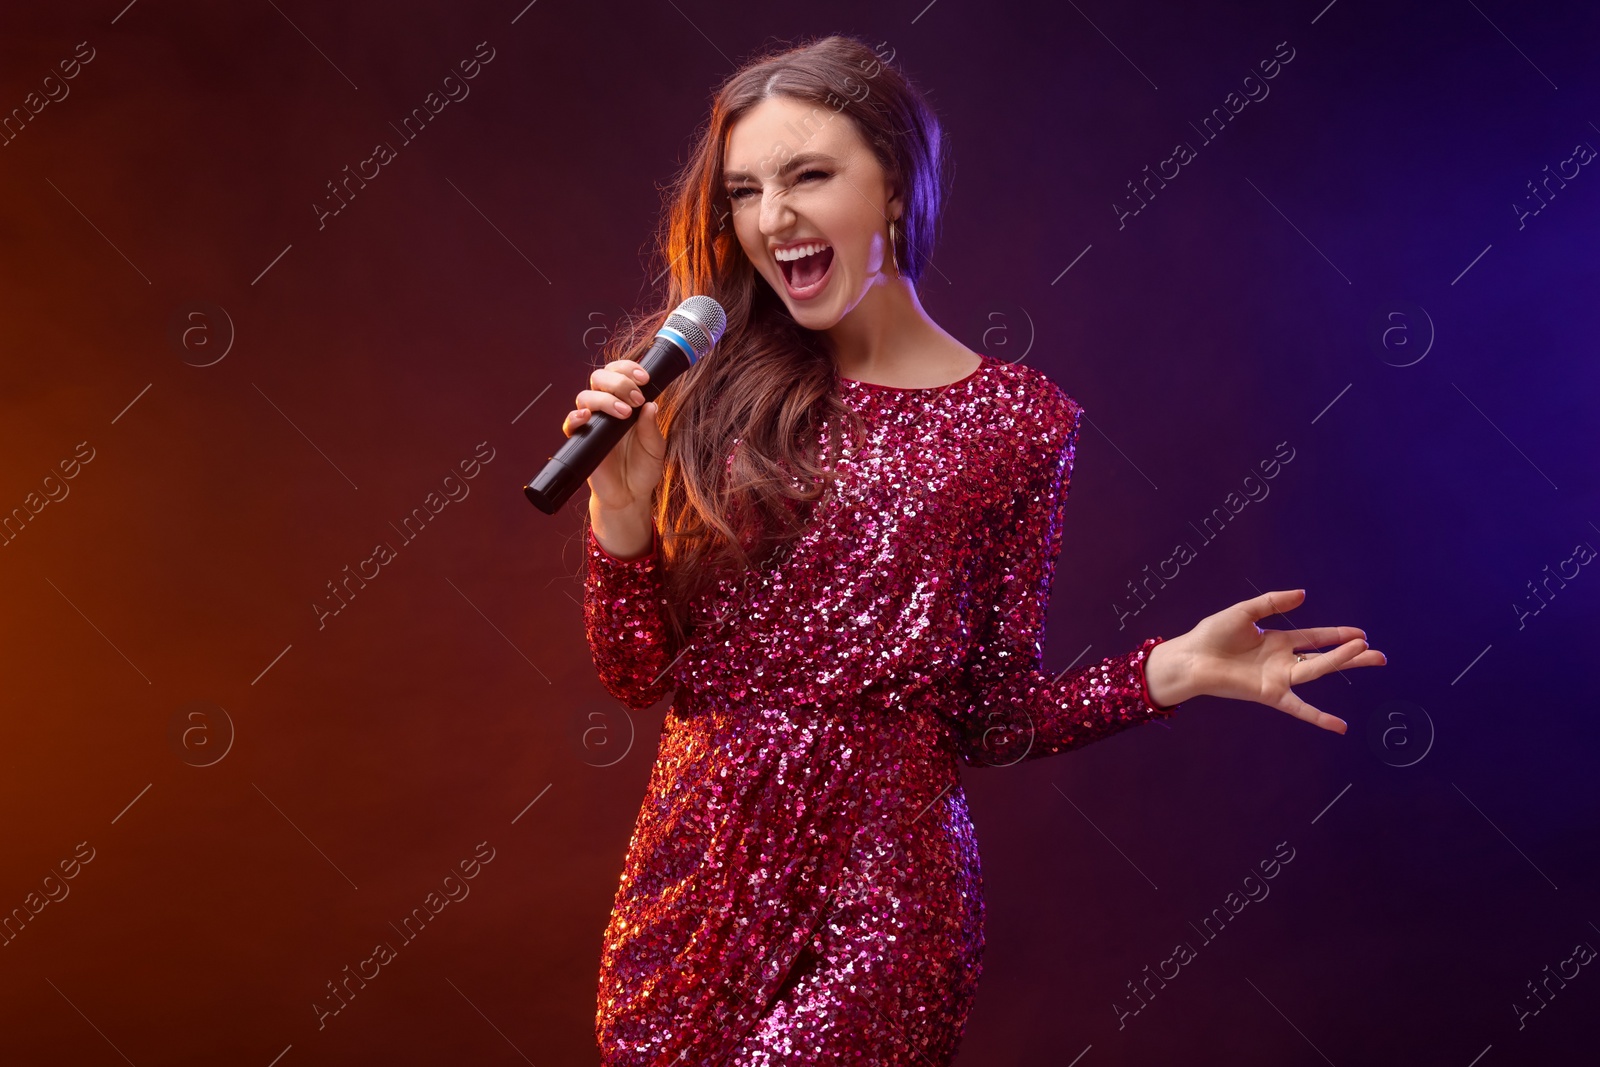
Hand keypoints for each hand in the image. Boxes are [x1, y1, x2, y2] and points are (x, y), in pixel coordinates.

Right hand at [563, 358, 665, 512]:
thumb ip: (651, 427)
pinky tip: (588, 417)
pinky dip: (576, 416)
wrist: (630, 495)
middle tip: (635, 398)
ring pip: (586, 396)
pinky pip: (571, 423)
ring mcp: (592, 423)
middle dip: (619, 381)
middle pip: (600, 378)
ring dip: (605, 399)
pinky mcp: (581, 440)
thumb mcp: (655, 447)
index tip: (644, 378)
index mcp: (626, 402)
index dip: (629, 369)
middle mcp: (607, 408)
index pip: (620, 373)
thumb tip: (651, 405)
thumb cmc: (643, 468)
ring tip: (624, 413)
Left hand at [1145, 589, 1386, 733]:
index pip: (1315, 637)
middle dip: (1351, 655)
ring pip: (1317, 670)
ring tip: (1369, 656)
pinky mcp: (1269, 692)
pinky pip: (1298, 707)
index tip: (1362, 635)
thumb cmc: (1211, 636)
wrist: (1189, 658)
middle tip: (1379, 655)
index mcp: (1277, 641)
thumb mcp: (1244, 612)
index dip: (1338, 636)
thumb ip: (1272, 603)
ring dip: (1342, 663)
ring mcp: (1277, 678)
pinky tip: (1339, 726)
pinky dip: (1318, 717)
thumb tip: (1303, 594)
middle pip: (1324, 657)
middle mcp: (1282, 661)